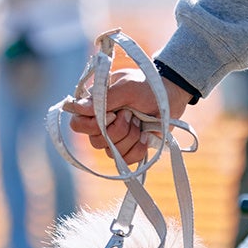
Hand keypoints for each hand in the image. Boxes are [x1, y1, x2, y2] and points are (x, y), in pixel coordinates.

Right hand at [64, 73, 191, 165]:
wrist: (171, 97)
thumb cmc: (147, 86)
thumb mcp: (126, 87)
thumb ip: (103, 98)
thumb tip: (76, 107)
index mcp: (94, 107)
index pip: (77, 124)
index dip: (91, 125)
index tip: (112, 115)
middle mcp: (100, 125)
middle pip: (96, 141)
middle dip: (118, 130)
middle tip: (130, 114)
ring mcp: (114, 139)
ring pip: (111, 152)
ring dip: (130, 137)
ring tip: (139, 122)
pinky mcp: (128, 149)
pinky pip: (125, 160)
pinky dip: (137, 149)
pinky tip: (145, 136)